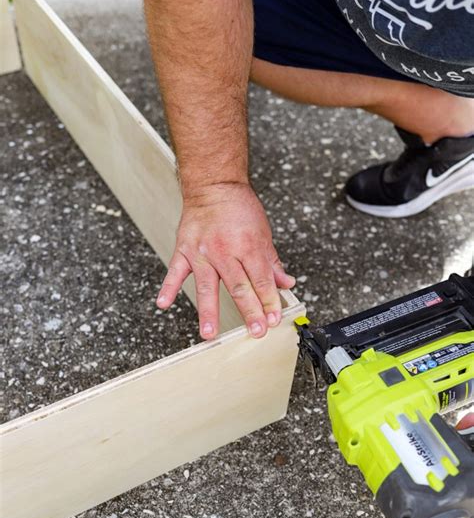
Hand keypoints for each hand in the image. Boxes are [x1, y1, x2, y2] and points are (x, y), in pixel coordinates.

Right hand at [156, 183, 295, 338]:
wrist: (213, 184)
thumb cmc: (239, 207)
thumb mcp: (263, 232)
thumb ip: (271, 261)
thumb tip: (286, 283)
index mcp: (248, 246)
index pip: (261, 280)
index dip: (269, 301)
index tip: (273, 319)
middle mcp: (225, 251)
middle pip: (239, 287)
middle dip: (249, 311)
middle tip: (255, 331)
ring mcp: (202, 252)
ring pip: (207, 286)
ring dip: (208, 311)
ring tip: (209, 333)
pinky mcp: (184, 250)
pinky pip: (175, 272)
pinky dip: (168, 287)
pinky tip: (164, 303)